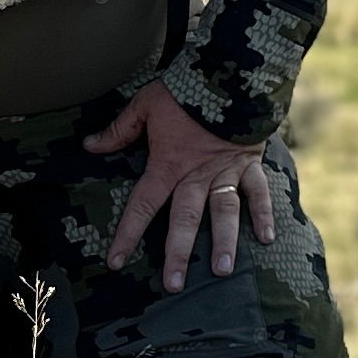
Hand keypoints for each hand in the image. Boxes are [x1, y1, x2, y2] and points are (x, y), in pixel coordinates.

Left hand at [90, 81, 274, 291]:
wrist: (228, 73)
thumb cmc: (184, 90)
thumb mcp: (145, 105)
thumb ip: (120, 129)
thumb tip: (90, 145)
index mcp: (168, 165)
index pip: (142, 205)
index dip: (127, 234)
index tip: (116, 261)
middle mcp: (196, 175)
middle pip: (184, 219)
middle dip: (178, 253)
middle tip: (174, 285)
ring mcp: (226, 172)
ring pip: (223, 212)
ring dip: (224, 242)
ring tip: (223, 271)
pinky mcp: (250, 163)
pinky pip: (259, 192)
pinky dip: (264, 214)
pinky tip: (267, 239)